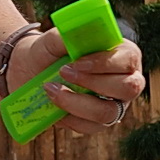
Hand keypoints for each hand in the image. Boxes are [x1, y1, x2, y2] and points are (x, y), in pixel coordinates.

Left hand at [10, 28, 146, 134]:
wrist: (31, 71)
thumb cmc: (49, 51)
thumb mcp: (54, 39)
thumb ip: (67, 34)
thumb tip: (75, 33)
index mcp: (124, 55)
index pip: (129, 58)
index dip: (105, 62)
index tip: (75, 62)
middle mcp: (127, 81)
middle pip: (128, 88)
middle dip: (93, 82)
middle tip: (62, 72)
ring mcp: (116, 104)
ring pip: (108, 113)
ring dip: (76, 103)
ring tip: (50, 89)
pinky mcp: (100, 122)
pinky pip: (90, 127)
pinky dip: (68, 118)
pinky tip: (52, 104)